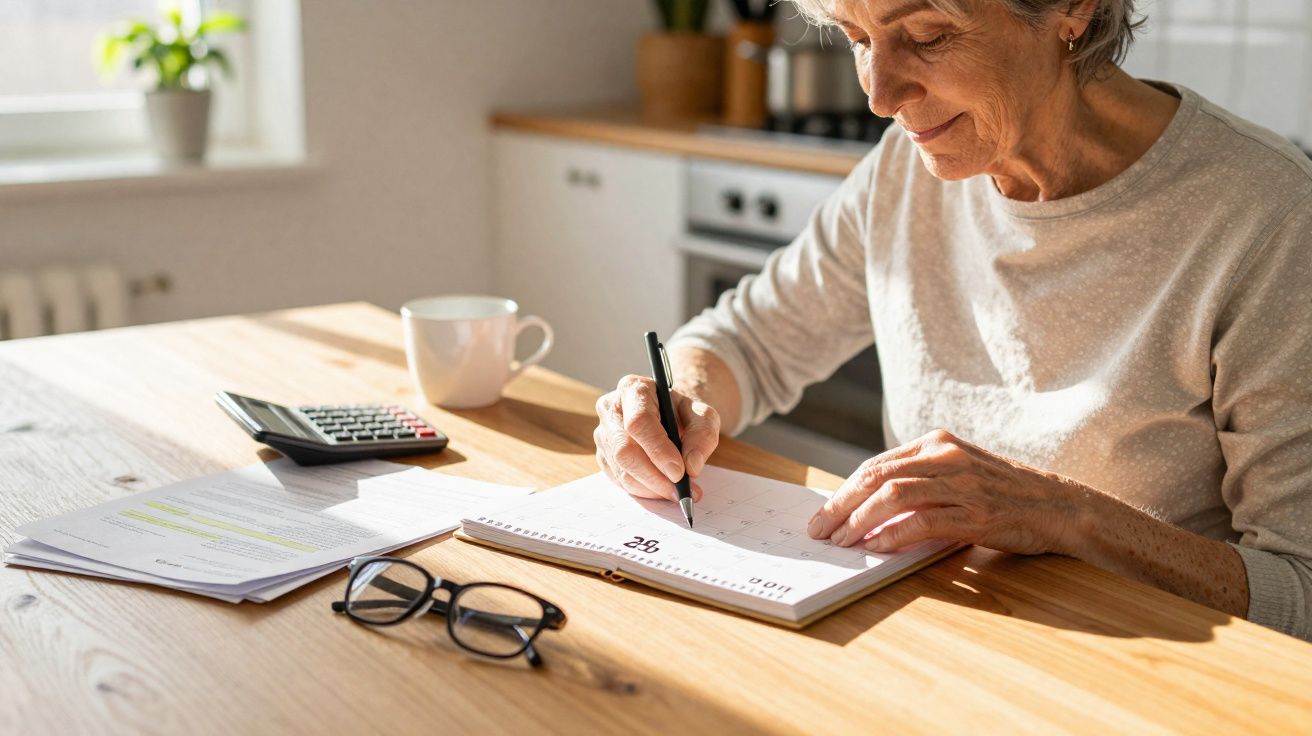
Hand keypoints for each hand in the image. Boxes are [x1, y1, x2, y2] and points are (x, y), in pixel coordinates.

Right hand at [593, 374, 720, 502]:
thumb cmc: (683, 412)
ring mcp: (603, 433)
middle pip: (625, 450)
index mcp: (634, 389)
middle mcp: (611, 409)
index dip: (658, 450)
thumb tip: (691, 466)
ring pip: (622, 470)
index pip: (639, 422)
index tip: (679, 472)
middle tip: (681, 491)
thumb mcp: (703, 416)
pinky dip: (643, 490)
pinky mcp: (603, 455)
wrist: (668, 414)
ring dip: (652, 488)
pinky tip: (662, 487)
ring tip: (677, 491)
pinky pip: (619, 481)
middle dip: (655, 477)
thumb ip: (703, 436)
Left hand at [806, 430, 1092, 555]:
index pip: (876, 465)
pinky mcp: (976, 512)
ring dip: (859, 520)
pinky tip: (876, 547)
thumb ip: (920, 481)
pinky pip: (923, 521)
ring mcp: (961, 483)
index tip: (824, 513)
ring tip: (841, 541)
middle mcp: (945, 456)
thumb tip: (869, 508)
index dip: (844, 490)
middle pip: (876, 476)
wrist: (1060, 505)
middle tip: (820, 529)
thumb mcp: (959, 472)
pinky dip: (894, 535)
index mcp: (937, 442)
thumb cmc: (1004, 494)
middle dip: (840, 504)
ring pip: (893, 494)